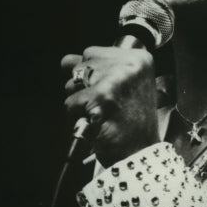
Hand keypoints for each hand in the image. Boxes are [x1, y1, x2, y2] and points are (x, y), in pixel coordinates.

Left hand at [62, 46, 159, 166]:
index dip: (92, 76)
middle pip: (81, 65)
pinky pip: (70, 102)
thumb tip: (67, 61)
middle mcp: (129, 65)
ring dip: (79, 103)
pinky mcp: (101, 97)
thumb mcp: (123, 87)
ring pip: (72, 84)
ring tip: (101, 115)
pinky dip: (77, 117)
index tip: (108, 93)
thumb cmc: (132, 124)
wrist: (140, 154)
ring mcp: (115, 80)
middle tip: (105, 106)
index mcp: (138, 59)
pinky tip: (95, 123)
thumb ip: (97, 69)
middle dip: (84, 87)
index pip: (92, 52)